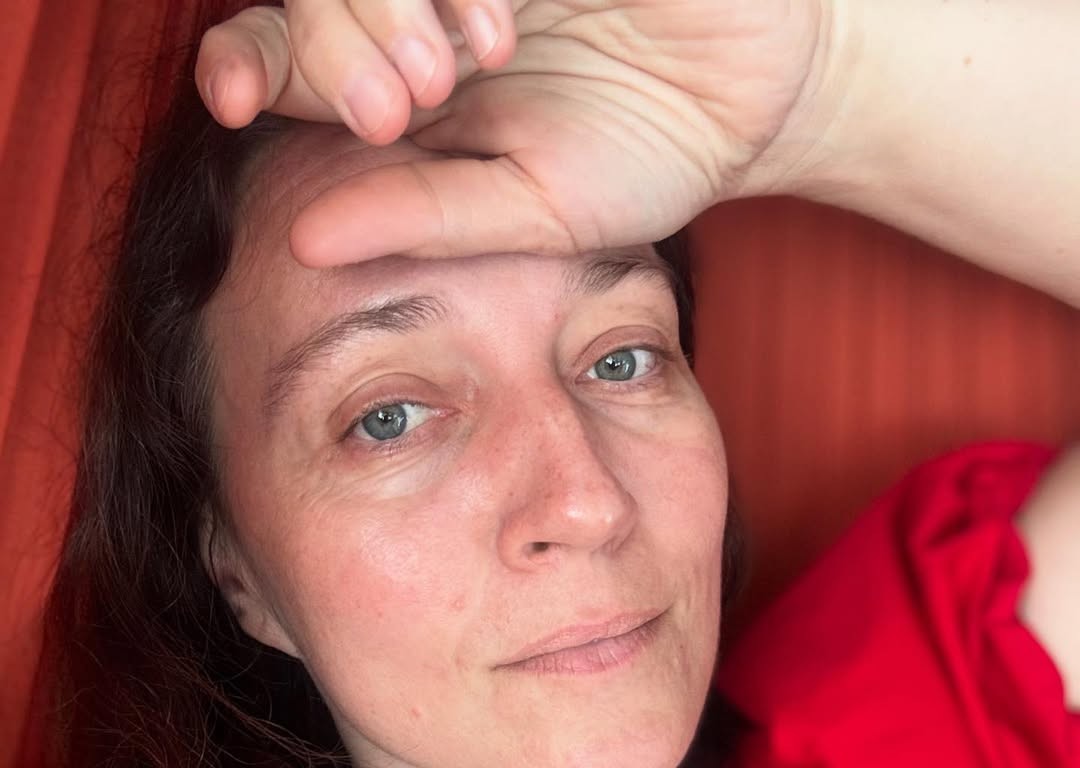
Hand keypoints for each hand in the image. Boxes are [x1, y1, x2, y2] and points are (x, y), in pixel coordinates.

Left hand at [197, 1, 830, 264]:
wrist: (753, 104)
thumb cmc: (641, 160)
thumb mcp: (529, 212)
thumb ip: (423, 219)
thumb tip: (300, 244)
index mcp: (404, 82)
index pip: (283, 53)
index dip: (246, 61)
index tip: (232, 100)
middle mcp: (424, 8)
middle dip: (329, 44)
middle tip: (395, 110)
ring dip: (383, 3)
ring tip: (450, 72)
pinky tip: (494, 31)